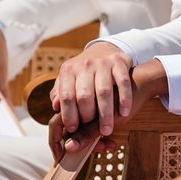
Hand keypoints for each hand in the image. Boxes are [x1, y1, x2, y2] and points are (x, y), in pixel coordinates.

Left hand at [48, 59, 168, 161]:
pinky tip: (124, 113)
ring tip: (106, 130)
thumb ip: (61, 93)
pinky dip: (124, 99)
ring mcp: (103, 63)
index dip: (69, 115)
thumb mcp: (69, 78)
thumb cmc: (84, 72)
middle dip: (87, 116)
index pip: (66, 96)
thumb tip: (56, 107)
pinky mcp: (119, 62)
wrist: (105, 49)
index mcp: (69, 70)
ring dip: (105, 114)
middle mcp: (85, 65)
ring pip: (104, 92)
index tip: (73, 129)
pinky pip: (122, 83)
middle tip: (91, 130)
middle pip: (84, 96)